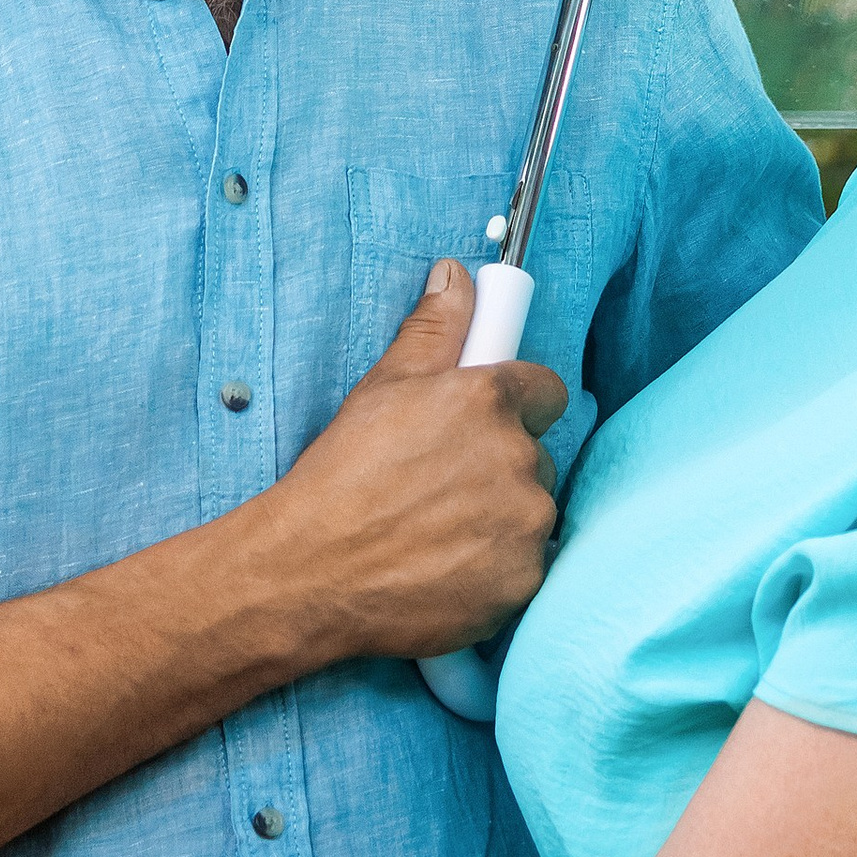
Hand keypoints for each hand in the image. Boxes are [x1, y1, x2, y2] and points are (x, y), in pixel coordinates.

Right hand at [272, 264, 568, 666]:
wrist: (310, 574)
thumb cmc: (341, 477)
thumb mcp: (382, 388)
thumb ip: (433, 328)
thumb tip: (456, 276)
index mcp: (488, 400)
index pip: (545, 390)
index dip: (516, 407)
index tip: (483, 428)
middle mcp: (517, 457)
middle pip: (536, 455)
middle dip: (500, 467)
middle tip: (442, 488)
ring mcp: (525, 523)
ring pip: (532, 511)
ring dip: (502, 519)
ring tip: (438, 533)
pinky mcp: (524, 579)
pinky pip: (526, 565)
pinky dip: (498, 569)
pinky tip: (449, 570)